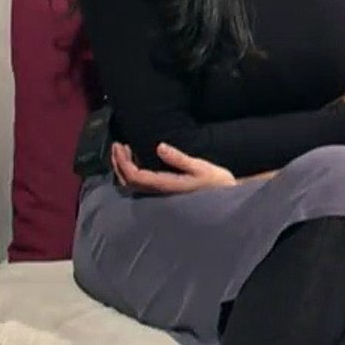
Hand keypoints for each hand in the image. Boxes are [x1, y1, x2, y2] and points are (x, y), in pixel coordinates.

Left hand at [111, 142, 236, 193]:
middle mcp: (158, 193)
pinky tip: (135, 161)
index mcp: (165, 186)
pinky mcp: (163, 193)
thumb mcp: (200, 167)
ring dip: (124, 168)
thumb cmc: (216, 183)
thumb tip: (160, 146)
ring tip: (123, 151)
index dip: (124, 163)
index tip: (121, 145)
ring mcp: (160, 195)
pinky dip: (132, 172)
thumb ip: (179, 159)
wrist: (227, 200)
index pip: (135, 176)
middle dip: (119, 163)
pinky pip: (140, 184)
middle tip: (117, 145)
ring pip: (132, 185)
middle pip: (129, 182)